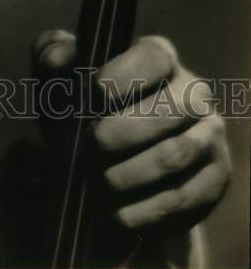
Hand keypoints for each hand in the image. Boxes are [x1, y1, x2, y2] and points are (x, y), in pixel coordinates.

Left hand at [32, 30, 230, 237]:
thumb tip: (54, 60)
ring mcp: (209, 134)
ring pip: (172, 157)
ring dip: (126, 176)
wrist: (117, 163)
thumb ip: (53, 56)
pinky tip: (116, 212)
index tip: (85, 99)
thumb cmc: (86, 108)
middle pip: (163, 114)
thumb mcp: (63, 79)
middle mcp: (193, 90)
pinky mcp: (215, 177)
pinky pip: (182, 198)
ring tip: (96, 184)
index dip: (116, 78)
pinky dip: (142, 211)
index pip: (150, 57)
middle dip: (115, 137)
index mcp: (158, 56)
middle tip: (85, 152)